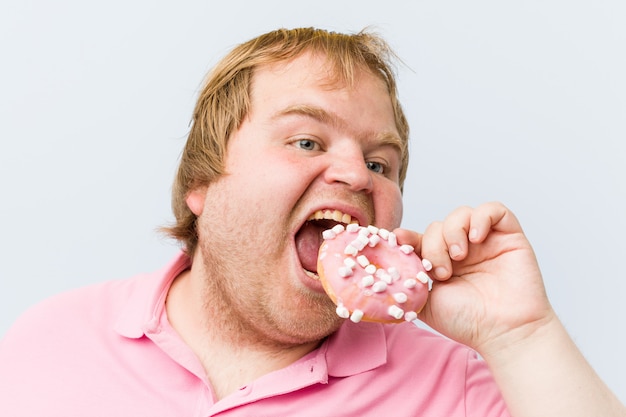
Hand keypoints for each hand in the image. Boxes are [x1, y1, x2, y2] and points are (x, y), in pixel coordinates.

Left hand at [395, 202, 554, 354]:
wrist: (505, 332)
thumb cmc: (467, 322)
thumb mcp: (424, 302)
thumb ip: (406, 282)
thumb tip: (383, 267)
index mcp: (440, 263)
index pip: (419, 239)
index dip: (406, 237)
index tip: (397, 241)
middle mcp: (461, 250)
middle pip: (437, 226)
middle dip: (433, 245)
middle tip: (441, 272)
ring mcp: (485, 242)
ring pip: (460, 214)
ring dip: (453, 232)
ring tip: (459, 257)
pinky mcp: (509, 236)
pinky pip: (493, 210)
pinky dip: (480, 218)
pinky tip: (476, 239)